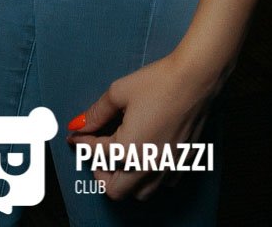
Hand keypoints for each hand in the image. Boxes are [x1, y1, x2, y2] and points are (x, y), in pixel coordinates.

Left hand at [68, 52, 221, 201]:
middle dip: (100, 174)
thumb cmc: (158, 82)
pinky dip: (152, 177)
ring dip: (126, 181)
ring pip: (141, 193)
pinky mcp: (184, 161)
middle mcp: (147, 164)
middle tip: (97, 155)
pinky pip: (164, 183)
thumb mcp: (118, 92)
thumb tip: (78, 124)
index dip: (82, 142)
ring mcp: (167, 166)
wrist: (196, 78)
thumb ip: (96, 113)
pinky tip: (148, 157)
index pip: (96, 153)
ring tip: (122, 160)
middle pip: (114, 189)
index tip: (76, 136)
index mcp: (128, 148)